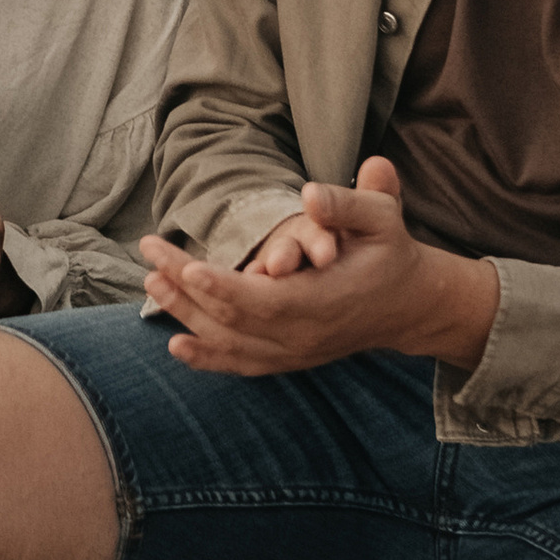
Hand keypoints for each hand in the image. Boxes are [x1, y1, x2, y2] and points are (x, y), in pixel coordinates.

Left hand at [139, 157, 496, 376]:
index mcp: (325, 301)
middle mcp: (305, 335)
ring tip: (150, 280)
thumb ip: (350, 204)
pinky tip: (175, 344)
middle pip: (234, 319)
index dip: (224, 288)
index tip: (187, 268)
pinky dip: (207, 358)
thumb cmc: (390, 251)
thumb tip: (310, 196)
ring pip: (230, 342)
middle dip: (186, 288)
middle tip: (150, 251)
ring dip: (185, 315)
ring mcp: (295, 353)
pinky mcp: (289, 359)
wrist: (408, 304)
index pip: (264, 302)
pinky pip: (241, 364)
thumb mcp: (382, 219)